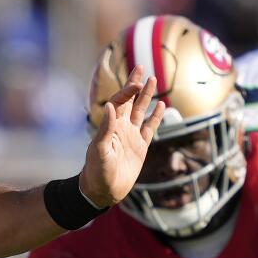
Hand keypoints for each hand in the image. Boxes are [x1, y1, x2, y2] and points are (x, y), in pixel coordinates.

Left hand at [78, 66, 165, 206]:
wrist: (103, 191)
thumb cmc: (97, 171)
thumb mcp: (99, 150)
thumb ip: (105, 128)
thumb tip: (111, 106)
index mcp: (110, 126)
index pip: (119, 102)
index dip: (127, 91)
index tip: (137, 83)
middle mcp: (120, 127)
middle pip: (129, 100)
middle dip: (134, 84)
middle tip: (140, 66)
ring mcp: (131, 136)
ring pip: (140, 111)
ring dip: (146, 96)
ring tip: (153, 79)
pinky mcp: (140, 147)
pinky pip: (150, 128)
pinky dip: (155, 117)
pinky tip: (161, 106)